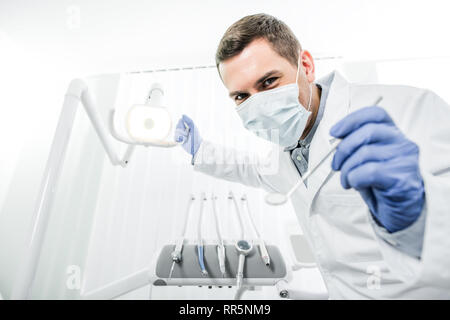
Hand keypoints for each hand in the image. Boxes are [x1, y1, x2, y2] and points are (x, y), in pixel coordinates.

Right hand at [174, 114, 201, 155]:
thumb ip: (189, 120)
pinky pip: (175, 137)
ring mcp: (180, 135)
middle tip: (187, 134)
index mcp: (187, 125)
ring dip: (181, 136)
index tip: (188, 128)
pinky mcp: (178, 140)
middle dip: (182, 131)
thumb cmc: (196, 137)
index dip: (182, 125)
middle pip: (177, 126)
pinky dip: (179, 139)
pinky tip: (183, 141)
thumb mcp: (193, 127)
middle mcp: (183, 129)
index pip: (180, 121)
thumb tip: (182, 115)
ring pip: (176, 132)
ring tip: (186, 138)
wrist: (196, 147)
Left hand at [330, 106, 424, 232]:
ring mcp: (405, 160)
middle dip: (343, 149)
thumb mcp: (366, 160)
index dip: (352, 120)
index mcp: (393, 134)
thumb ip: (355, 146)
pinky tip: (356, 185)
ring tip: (346, 181)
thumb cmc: (380, 183)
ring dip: (347, 170)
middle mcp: (403, 143)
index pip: (375, 115)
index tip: (334, 132)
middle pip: (367, 132)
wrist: (401, 211)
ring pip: (365, 153)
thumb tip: (334, 139)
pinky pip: (369, 172)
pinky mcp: (402, 178)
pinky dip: (354, 179)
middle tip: (335, 165)